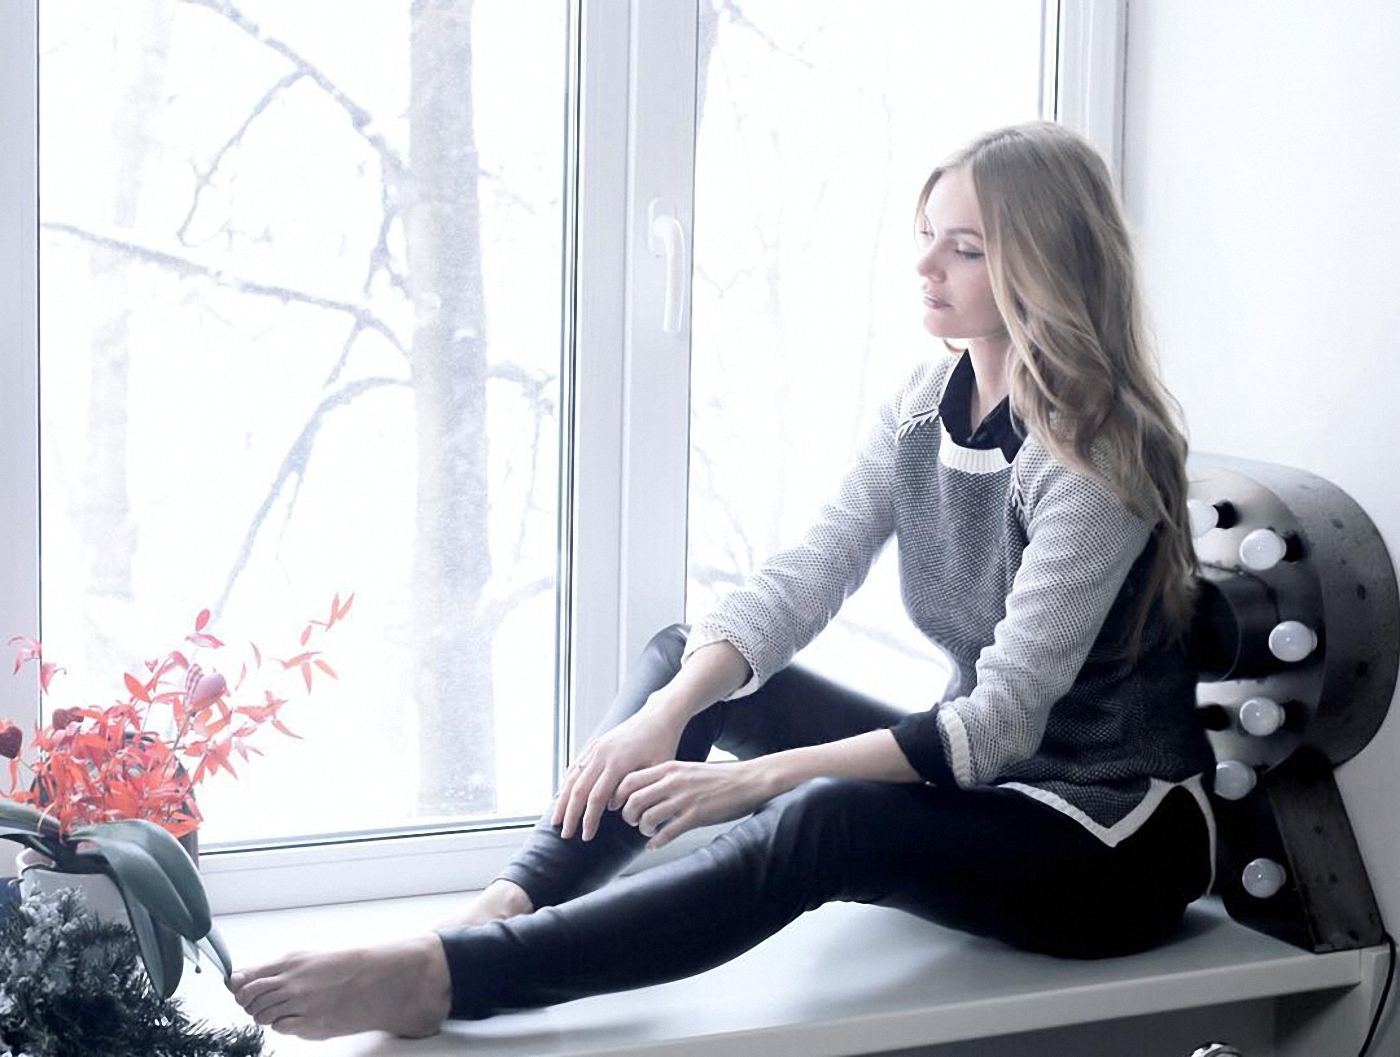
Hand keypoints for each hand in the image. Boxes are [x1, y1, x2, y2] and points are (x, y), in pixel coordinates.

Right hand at [551, 699, 685, 841]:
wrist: (658, 716)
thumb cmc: (662, 744)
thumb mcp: (656, 770)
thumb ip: (635, 789)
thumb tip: (612, 807)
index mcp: (618, 763)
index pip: (596, 798)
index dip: (589, 819)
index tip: (586, 836)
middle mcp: (602, 755)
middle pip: (579, 790)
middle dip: (570, 815)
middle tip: (565, 835)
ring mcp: (596, 748)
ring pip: (573, 778)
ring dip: (562, 801)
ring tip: (556, 820)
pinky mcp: (595, 745)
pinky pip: (576, 766)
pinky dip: (567, 783)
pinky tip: (563, 797)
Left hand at [614, 758, 773, 849]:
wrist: (749, 780)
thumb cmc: (719, 777)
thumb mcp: (688, 769)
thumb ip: (667, 777)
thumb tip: (646, 790)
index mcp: (670, 768)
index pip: (630, 779)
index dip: (619, 795)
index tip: (619, 804)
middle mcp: (674, 782)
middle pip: (634, 800)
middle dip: (627, 814)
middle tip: (632, 820)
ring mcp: (685, 799)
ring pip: (648, 817)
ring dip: (642, 828)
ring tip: (647, 831)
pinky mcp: (696, 816)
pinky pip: (667, 833)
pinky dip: (656, 842)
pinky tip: (654, 845)